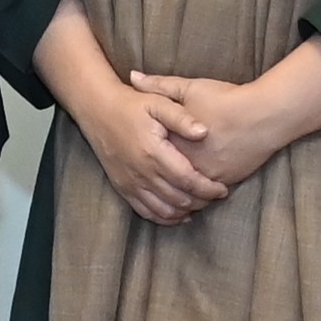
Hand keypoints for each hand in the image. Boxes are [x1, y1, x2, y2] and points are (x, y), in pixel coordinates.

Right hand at [66, 71, 219, 225]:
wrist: (97, 110)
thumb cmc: (131, 104)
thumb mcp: (158, 102)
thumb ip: (182, 118)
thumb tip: (204, 132)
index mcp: (153, 152)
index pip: (188, 180)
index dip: (208, 189)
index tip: (223, 190)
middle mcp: (141, 172)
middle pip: (179, 199)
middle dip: (201, 201)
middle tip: (215, 196)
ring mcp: (130, 183)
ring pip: (164, 210)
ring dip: (185, 211)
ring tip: (200, 203)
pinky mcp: (122, 188)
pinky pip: (146, 212)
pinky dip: (165, 218)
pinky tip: (179, 214)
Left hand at [122, 70, 287, 196]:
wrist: (264, 115)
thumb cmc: (225, 100)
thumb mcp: (189, 88)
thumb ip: (159, 85)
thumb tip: (132, 77)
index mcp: (174, 142)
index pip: (152, 156)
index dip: (146, 156)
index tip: (143, 154)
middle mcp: (188, 164)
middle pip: (166, 180)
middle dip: (160, 182)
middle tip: (155, 180)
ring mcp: (208, 176)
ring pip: (187, 193)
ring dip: (181, 193)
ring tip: (177, 188)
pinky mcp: (226, 181)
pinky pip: (207, 195)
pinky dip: (201, 194)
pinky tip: (199, 188)